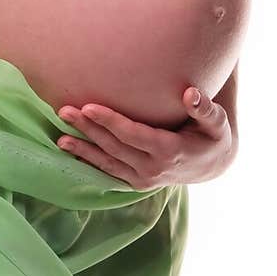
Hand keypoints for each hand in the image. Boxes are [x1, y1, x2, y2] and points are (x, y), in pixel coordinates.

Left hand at [55, 86, 235, 187]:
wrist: (212, 166)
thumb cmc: (213, 136)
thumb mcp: (217, 122)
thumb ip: (204, 108)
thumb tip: (190, 93)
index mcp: (170, 151)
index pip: (133, 134)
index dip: (110, 121)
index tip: (89, 106)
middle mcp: (154, 169)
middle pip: (114, 147)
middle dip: (88, 129)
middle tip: (64, 110)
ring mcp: (143, 179)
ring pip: (107, 162)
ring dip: (82, 148)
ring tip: (59, 136)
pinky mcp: (136, 182)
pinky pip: (109, 171)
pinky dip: (88, 161)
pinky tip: (69, 150)